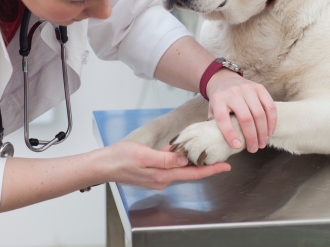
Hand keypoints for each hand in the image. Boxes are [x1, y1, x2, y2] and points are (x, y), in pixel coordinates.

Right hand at [105, 141, 229, 189]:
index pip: (193, 174)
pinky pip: (170, 165)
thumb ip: (165, 159)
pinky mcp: (152, 171)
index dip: (211, 170)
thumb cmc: (121, 158)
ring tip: (205, 151)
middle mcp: (163, 179)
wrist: (103, 165)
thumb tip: (184, 159)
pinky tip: (181, 150)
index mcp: (163, 176)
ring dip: (192, 160)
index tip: (226, 166)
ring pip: (180, 168)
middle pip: (190, 172)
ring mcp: (158, 176)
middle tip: (221, 156)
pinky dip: (178, 159)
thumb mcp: (144, 155)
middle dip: (206, 165)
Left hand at [206, 69, 276, 152]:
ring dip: (263, 132)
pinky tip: (270, 132)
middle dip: (251, 137)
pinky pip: (269, 106)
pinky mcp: (260, 88)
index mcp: (218, 99)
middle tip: (253, 149)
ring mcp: (248, 89)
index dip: (230, 134)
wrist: (225, 79)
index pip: (223, 119)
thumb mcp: (212, 110)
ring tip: (262, 144)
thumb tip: (220, 143)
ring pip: (259, 114)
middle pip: (245, 118)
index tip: (237, 146)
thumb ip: (215, 124)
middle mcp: (233, 93)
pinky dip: (272, 121)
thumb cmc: (220, 100)